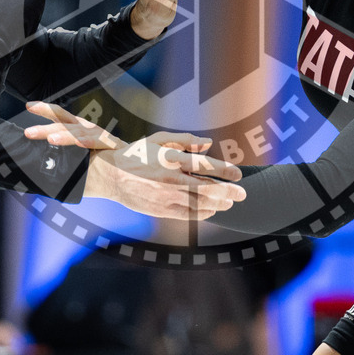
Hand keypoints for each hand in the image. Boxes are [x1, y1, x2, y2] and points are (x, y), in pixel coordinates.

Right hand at [85, 137, 245, 219]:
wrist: (110, 176)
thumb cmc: (137, 155)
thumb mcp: (159, 140)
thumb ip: (184, 140)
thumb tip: (208, 143)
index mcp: (171, 160)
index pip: (203, 165)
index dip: (224, 170)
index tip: (238, 174)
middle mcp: (170, 180)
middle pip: (206, 188)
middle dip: (227, 191)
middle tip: (242, 193)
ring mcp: (165, 197)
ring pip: (198, 204)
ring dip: (217, 204)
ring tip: (230, 202)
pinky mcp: (160, 210)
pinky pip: (186, 214)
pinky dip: (202, 213)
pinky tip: (212, 210)